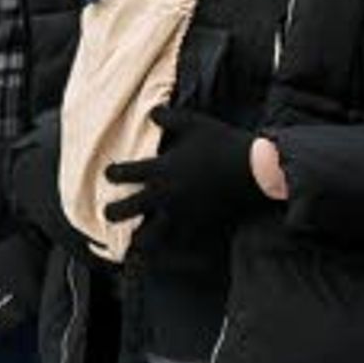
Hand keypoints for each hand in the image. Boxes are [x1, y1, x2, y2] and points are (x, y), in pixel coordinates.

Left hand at [101, 107, 265, 233]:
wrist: (256, 169)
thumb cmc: (224, 143)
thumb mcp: (195, 124)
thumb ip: (169, 118)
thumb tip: (152, 112)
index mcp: (161, 168)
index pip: (124, 174)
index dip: (112, 174)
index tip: (109, 174)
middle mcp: (165, 193)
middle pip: (126, 209)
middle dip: (112, 212)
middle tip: (107, 213)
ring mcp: (181, 211)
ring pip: (149, 234)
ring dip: (137, 237)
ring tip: (131, 241)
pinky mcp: (199, 223)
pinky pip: (178, 240)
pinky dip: (169, 245)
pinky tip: (163, 250)